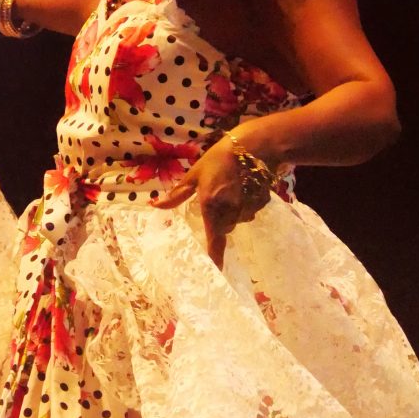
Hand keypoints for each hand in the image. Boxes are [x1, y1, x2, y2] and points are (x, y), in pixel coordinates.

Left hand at [151, 138, 271, 268]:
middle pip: (224, 227)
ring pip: (238, 219)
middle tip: (217, 199)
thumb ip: (177, 194)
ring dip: (233, 210)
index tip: (216, 272)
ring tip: (232, 188)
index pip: (214, 240)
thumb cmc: (219, 158)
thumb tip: (156, 206)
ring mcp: (248, 209)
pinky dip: (246, 203)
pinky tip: (245, 186)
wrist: (254, 145)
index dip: (215, 258)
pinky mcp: (261, 203)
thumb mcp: (195, 174)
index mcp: (212, 206)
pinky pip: (251, 210)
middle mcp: (231, 212)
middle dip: (219, 220)